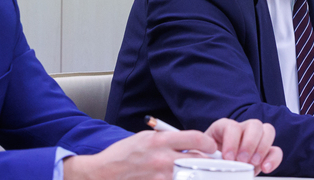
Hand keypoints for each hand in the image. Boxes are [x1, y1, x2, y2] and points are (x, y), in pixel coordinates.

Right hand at [63, 129, 217, 179]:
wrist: (103, 172)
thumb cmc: (124, 153)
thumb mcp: (145, 137)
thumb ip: (167, 139)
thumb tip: (188, 142)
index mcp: (160, 141)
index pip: (196, 138)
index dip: (209, 143)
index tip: (211, 146)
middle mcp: (163, 159)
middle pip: (198, 159)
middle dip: (207, 161)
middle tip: (210, 162)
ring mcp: (161, 177)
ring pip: (191, 175)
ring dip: (195, 173)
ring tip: (194, 171)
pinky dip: (180, 179)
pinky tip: (179, 176)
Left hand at [205, 118, 281, 174]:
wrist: (214, 169)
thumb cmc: (207, 161)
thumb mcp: (203, 158)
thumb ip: (206, 159)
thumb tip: (207, 162)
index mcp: (224, 128)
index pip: (232, 126)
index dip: (231, 141)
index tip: (228, 158)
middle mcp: (242, 130)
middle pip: (254, 124)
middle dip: (249, 143)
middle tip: (242, 160)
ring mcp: (255, 140)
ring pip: (268, 130)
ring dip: (262, 148)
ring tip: (253, 163)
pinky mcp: (265, 152)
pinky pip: (276, 150)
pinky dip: (273, 159)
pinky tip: (265, 168)